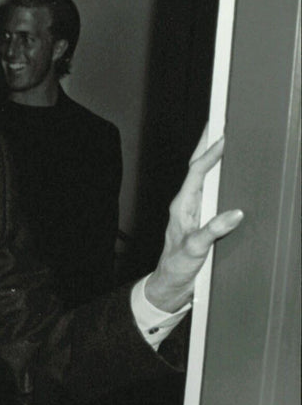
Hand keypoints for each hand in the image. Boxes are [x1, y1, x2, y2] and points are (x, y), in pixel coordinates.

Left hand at [145, 127, 243, 312]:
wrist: (171, 286)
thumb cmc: (177, 268)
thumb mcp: (194, 251)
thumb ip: (212, 232)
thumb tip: (234, 213)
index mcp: (182, 206)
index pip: (197, 172)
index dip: (210, 154)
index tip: (223, 136)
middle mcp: (188, 204)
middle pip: (199, 166)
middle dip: (207, 142)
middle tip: (219, 118)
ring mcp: (195, 210)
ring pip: (206, 175)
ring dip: (214, 155)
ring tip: (225, 134)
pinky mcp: (203, 218)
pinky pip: (213, 189)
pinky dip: (222, 174)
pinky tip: (231, 168)